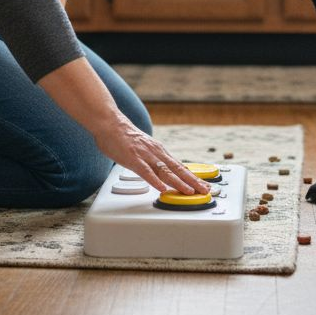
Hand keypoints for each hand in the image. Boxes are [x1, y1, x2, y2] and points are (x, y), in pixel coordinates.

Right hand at [93, 117, 209, 194]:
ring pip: (165, 171)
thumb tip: (159, 171)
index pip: (179, 166)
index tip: (202, 185)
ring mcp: (146, 156)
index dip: (192, 177)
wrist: (111, 123)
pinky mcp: (133, 159)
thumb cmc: (124, 137)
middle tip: (204, 190)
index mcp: (159, 151)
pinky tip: (162, 188)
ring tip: (189, 191)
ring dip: (178, 182)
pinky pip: (146, 172)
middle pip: (178, 169)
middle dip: (192, 181)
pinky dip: (155, 181)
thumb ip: (152, 160)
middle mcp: (156, 153)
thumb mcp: (144, 148)